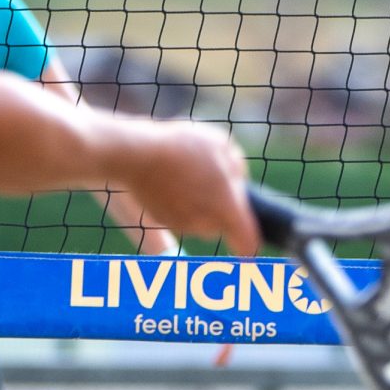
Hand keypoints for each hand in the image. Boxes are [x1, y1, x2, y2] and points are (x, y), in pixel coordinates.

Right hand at [117, 120, 255, 253]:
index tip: (250, 244)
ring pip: (200, 219)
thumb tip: (235, 180)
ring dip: (199, 201)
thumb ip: (236, 166)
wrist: (137, 155)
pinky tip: (170, 175)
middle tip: (212, 176)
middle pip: (221, 225)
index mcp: (227, 209)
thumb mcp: (220, 144)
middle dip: (221, 207)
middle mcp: (205, 224)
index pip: (248, 244)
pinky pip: (179, 213)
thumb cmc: (182, 148)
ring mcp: (182, 225)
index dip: (252, 244)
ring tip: (188, 169)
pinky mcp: (162, 219)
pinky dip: (179, 200)